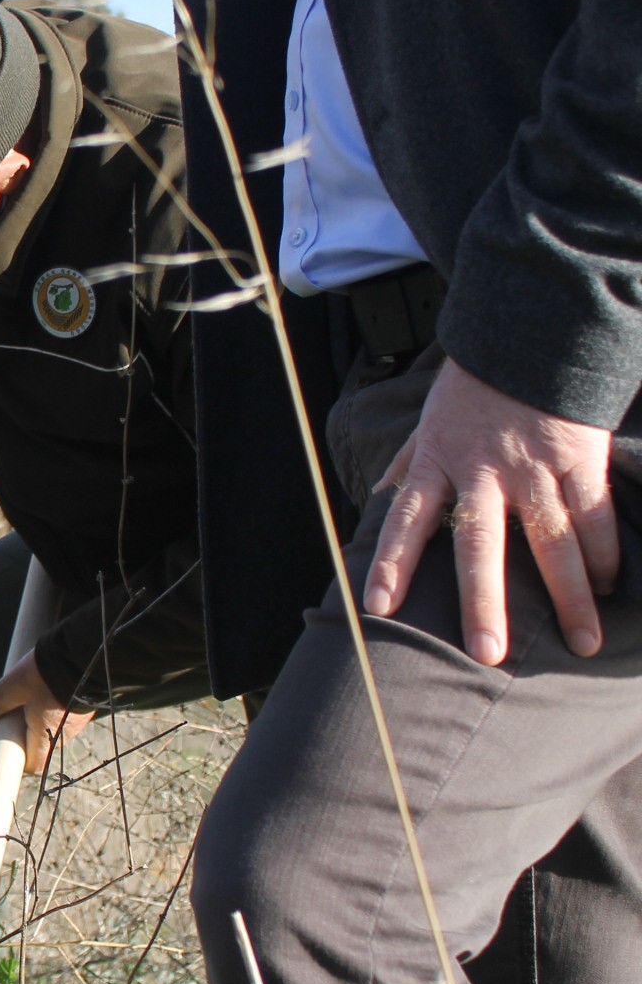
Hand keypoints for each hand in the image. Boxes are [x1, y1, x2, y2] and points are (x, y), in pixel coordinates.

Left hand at [0, 650, 94, 774]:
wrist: (82, 654)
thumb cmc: (47, 674)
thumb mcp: (13, 686)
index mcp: (47, 737)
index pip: (33, 764)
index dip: (18, 757)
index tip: (7, 742)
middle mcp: (65, 735)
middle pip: (40, 743)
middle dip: (25, 730)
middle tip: (14, 710)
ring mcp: (78, 722)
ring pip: (52, 727)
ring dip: (39, 716)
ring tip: (29, 693)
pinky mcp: (83, 707)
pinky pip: (63, 714)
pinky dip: (52, 706)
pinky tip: (45, 687)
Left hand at [366, 357, 617, 663]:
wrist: (531, 330)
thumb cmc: (475, 384)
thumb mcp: (429, 419)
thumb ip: (406, 461)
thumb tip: (375, 495)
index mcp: (437, 461)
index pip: (406, 519)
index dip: (391, 563)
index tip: (379, 607)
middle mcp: (482, 470)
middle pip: (480, 544)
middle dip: (483, 601)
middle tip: (487, 653)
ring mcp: (535, 466)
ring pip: (552, 540)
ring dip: (569, 596)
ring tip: (580, 642)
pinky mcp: (581, 456)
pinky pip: (595, 512)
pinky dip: (604, 552)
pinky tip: (609, 586)